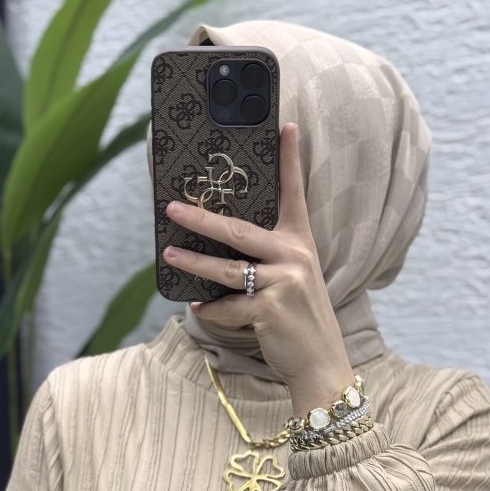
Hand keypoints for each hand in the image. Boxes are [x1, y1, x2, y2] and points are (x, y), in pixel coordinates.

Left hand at [162, 122, 355, 418]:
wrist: (321, 365)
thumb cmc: (299, 323)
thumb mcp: (292, 283)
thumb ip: (265, 263)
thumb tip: (216, 255)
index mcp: (300, 244)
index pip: (294, 194)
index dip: (289, 160)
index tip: (285, 125)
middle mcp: (294, 257)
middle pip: (238, 230)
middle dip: (201, 217)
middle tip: (172, 208)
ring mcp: (283, 283)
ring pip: (225, 269)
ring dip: (192, 264)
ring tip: (168, 257)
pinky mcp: (270, 309)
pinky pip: (227, 307)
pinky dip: (211, 312)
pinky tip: (201, 311)